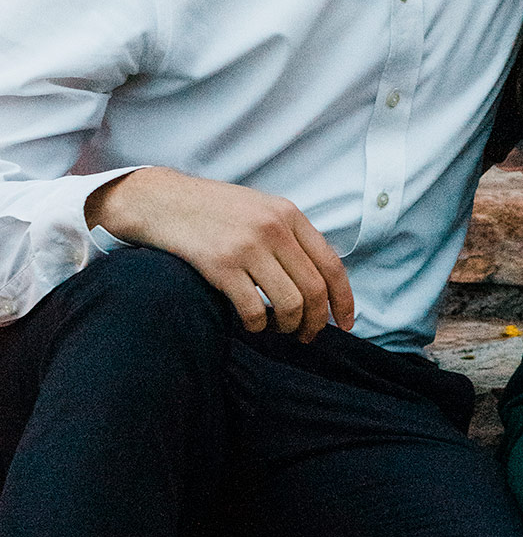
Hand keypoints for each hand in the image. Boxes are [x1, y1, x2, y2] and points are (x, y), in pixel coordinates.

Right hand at [85, 167, 354, 342]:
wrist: (162, 201)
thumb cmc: (212, 210)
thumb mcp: (260, 208)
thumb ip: (290, 236)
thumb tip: (319, 281)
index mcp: (289, 214)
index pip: (332, 265)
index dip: (344, 300)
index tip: (346, 323)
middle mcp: (274, 228)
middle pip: (314, 290)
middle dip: (316, 322)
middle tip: (306, 336)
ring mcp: (247, 246)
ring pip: (289, 304)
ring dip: (288, 326)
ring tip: (278, 329)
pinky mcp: (220, 265)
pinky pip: (253, 310)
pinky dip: (257, 326)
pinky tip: (251, 324)